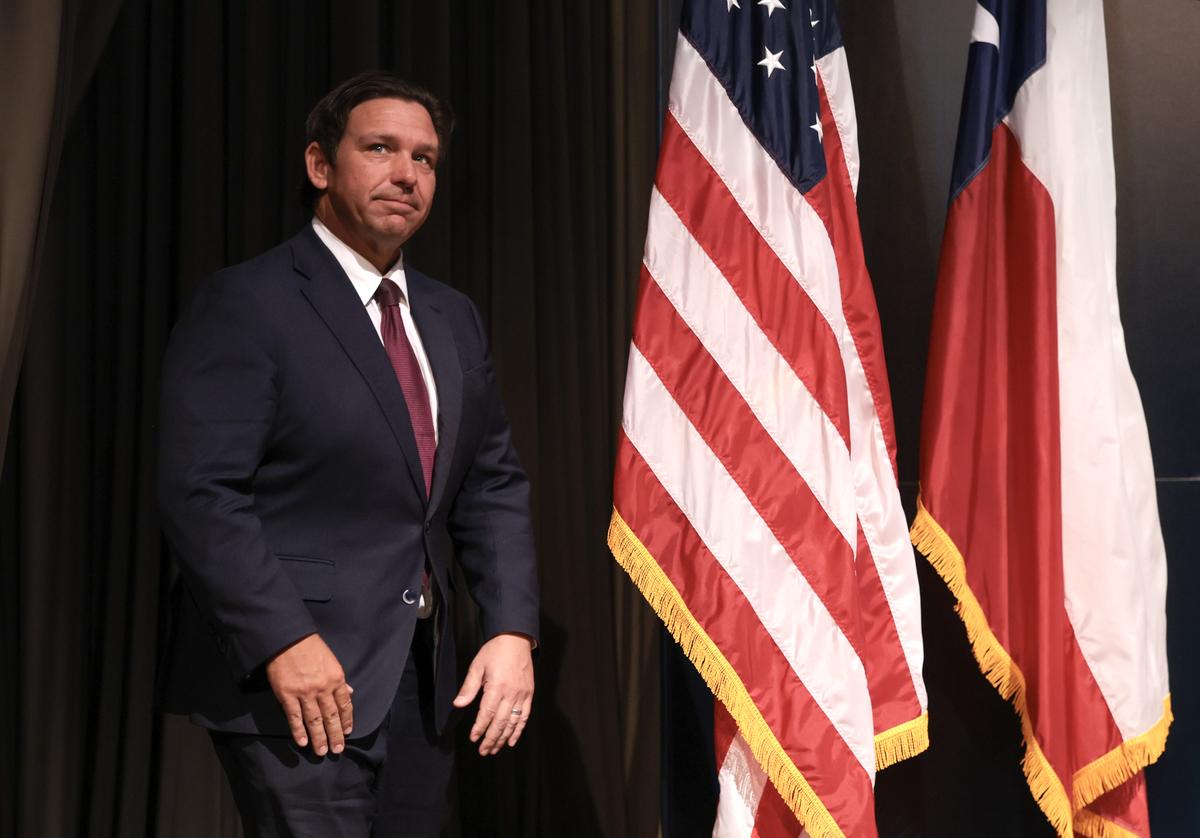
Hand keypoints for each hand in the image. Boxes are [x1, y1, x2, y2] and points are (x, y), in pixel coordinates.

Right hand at [265, 633, 353, 756]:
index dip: (346, 720)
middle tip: (337, 750)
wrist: (287, 639)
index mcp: (336, 678)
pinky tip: (303, 742)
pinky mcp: (287, 696)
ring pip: (314, 721)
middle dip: (335, 735)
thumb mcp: (331, 660)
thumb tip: (350, 692)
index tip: (347, 732)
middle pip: (331, 716)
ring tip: (322, 752)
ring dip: (319, 738)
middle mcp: (322, 688)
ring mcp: (304, 693)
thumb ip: (339, 679)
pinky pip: (294, 717)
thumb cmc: (310, 647)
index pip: (344, 704)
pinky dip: (299, 731)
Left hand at [452, 633, 533, 755]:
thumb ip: (469, 687)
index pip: (487, 713)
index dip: (480, 728)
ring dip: (503, 738)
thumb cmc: (494, 651)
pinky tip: (512, 740)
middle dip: (491, 739)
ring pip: (513, 722)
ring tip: (495, 749)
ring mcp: (522, 694)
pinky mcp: (529, 694)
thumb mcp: (477, 666)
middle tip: (483, 751)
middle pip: (500, 722)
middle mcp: (511, 693)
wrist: (516, 638)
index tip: (473, 738)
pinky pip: (525, 716)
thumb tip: (458, 705)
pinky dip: (519, 729)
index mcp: (496, 686)